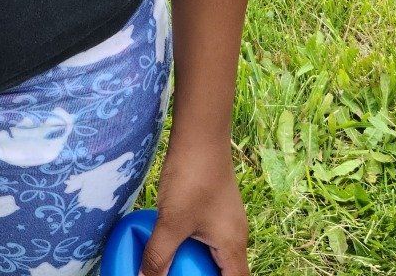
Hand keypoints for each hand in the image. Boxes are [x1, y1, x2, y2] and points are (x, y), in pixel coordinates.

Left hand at [139, 139, 250, 275]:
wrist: (201, 134)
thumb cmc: (192, 177)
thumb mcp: (171, 221)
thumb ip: (159, 255)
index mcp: (233, 245)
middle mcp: (236, 235)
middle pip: (227, 270)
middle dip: (203, 274)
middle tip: (180, 273)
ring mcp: (227, 219)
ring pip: (217, 254)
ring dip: (198, 263)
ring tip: (176, 265)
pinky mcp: (216, 206)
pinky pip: (210, 237)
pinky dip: (194, 246)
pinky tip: (174, 240)